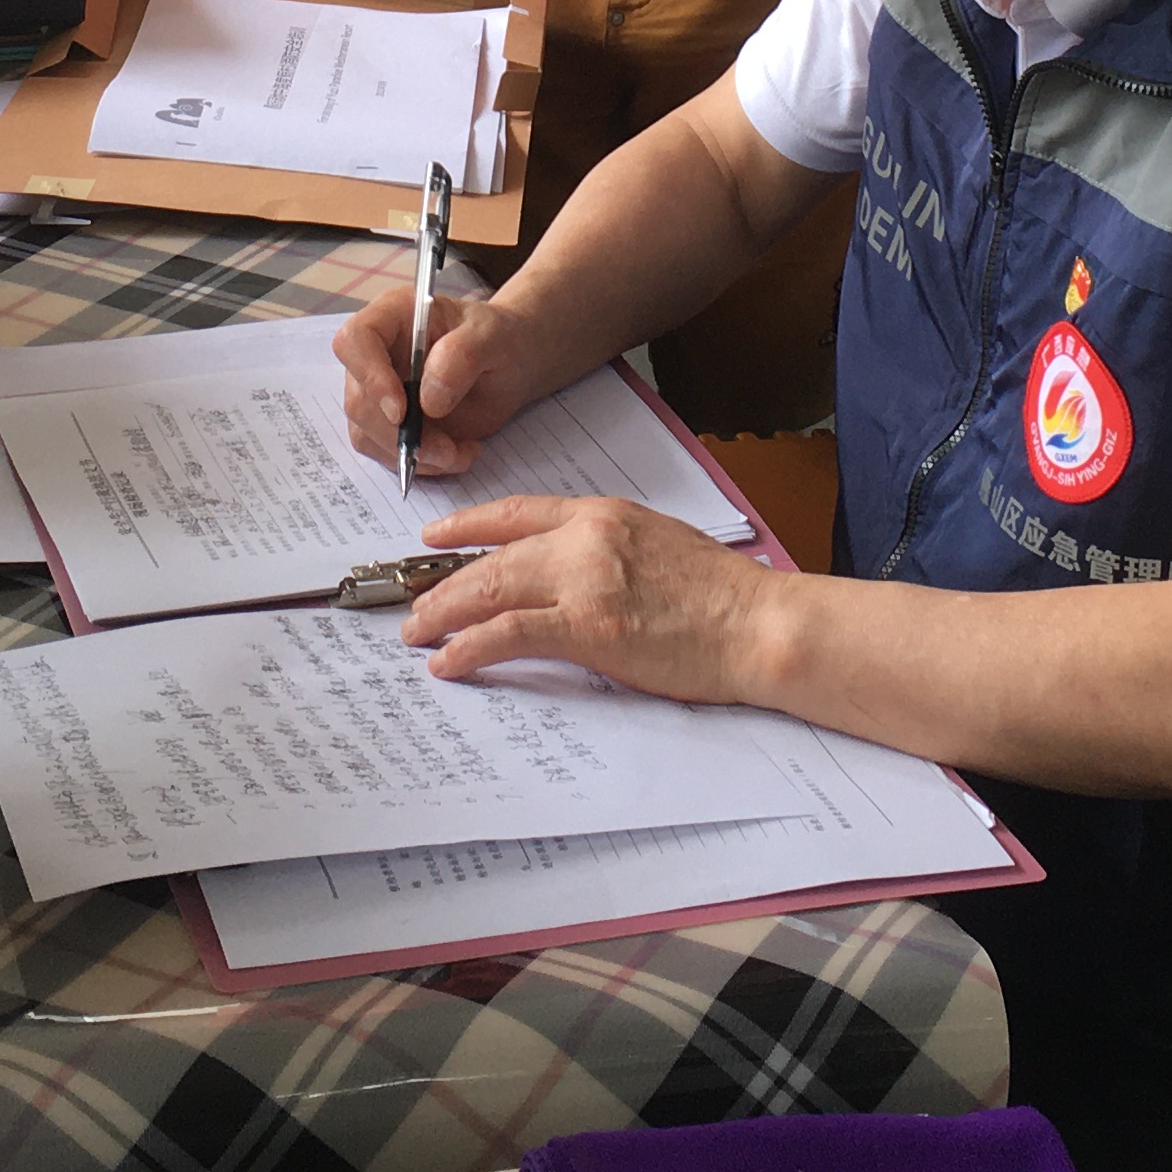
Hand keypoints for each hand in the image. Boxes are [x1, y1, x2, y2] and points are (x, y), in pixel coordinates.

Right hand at [334, 283, 547, 480]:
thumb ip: (462, 356)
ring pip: (368, 435)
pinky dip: (421, 464)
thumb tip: (428, 401)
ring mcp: (378, 392)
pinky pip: (387, 454)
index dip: (369, 377)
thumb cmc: (497, 339)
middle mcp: (375, 355)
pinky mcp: (388, 425)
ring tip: (461, 452)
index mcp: (391, 317)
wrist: (508, 365)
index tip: (401, 411)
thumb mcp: (492, 337)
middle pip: (358, 400)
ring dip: (412, 456)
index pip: (355, 342)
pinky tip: (458, 454)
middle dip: (399, 435)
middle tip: (448, 450)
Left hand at [401, 496, 789, 705]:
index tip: (435, 536)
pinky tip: (448, 660)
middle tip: (412, 603)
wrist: (759, 625)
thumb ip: (609, 551)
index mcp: (605, 515)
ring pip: (490, 588)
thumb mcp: (659, 546)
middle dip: (443, 581)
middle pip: (492, 555)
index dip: (468, 524)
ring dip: (444, 613)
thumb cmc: (724, 597)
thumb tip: (572, 576)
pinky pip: (509, 633)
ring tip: (418, 633)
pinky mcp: (588, 628)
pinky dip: (470, 646)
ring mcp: (585, 581)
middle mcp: (587, 538)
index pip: (518, 511)